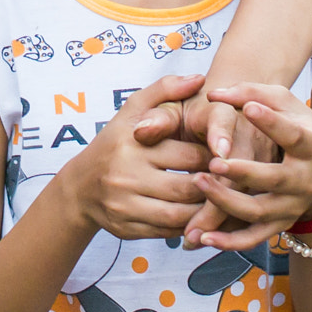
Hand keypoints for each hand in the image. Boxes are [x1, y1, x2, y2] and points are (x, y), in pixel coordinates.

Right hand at [57, 73, 212, 240]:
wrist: (79, 187)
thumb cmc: (114, 144)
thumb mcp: (132, 110)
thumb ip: (165, 90)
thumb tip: (199, 79)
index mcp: (132, 144)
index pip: (190, 154)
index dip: (215, 156)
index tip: (226, 156)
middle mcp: (125, 175)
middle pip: (189, 187)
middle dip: (216, 187)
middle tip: (232, 182)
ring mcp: (125, 205)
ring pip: (182, 215)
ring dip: (206, 210)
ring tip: (220, 200)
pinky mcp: (126, 228)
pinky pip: (168, 233)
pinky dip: (189, 226)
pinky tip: (199, 216)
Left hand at [184, 82, 311, 250]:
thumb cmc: (296, 127)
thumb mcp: (283, 103)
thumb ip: (251, 93)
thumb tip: (214, 94)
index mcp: (309, 145)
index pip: (292, 134)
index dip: (272, 122)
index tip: (248, 108)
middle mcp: (304, 179)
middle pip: (273, 179)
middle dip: (243, 171)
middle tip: (215, 161)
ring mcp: (291, 206)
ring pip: (257, 211)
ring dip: (226, 201)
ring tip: (199, 182)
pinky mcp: (278, 224)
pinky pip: (252, 239)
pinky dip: (228, 243)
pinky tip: (203, 238)